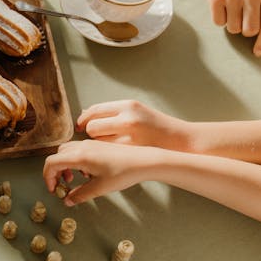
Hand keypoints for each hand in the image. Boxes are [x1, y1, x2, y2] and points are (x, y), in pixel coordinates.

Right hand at [43, 139, 158, 204]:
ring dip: (65, 166)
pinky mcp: (98, 146)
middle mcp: (82, 147)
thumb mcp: (99, 188)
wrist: (143, 161)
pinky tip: (88, 173)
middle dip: (55, 171)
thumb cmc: (123, 173)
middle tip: (62, 186)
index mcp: (79, 156)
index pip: (51, 163)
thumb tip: (68, 201)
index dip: (47, 177)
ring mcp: (90, 144)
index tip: (54, 190)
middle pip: (57, 156)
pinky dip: (75, 162)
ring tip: (74, 179)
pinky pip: (78, 151)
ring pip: (67, 152)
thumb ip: (80, 195)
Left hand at [76, 100, 192, 149]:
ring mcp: (130, 138)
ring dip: (97, 145)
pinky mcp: (131, 153)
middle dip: (90, 133)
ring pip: (99, 142)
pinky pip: (108, 153)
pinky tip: (110, 154)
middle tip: (96, 137)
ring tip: (105, 146)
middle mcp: (128, 120)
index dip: (84, 118)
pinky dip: (104, 154)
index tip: (80, 125)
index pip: (95, 110)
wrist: (180, 141)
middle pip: (93, 127)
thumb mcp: (136, 111)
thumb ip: (113, 112)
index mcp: (128, 106)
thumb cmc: (157, 126)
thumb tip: (86, 113)